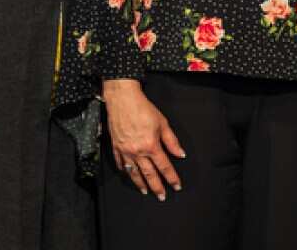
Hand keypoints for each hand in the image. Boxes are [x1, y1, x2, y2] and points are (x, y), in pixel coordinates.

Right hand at [103, 78, 184, 198]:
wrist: (123, 100)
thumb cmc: (142, 108)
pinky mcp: (116, 147)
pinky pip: (120, 163)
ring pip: (134, 172)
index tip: (176, 186)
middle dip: (157, 187)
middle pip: (149, 174)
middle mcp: (138, 151)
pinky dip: (124, 170)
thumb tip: (180, 154)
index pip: (164, 167)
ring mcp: (125, 151)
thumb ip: (172, 141)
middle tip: (161, 196)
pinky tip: (128, 174)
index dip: (172, 178)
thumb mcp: (163, 123)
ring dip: (140, 183)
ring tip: (145, 191)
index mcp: (151, 146)